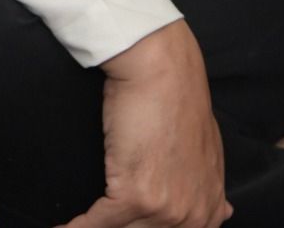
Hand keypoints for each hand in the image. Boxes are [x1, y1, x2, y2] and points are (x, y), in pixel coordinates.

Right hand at [60, 22, 229, 227]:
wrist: (161, 71)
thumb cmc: (177, 99)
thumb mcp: (208, 150)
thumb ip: (208, 186)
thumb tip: (223, 213)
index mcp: (208, 207)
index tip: (123, 226)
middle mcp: (192, 215)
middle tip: (97, 221)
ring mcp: (166, 209)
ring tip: (71, 226)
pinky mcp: (136, 196)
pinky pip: (97, 225)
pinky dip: (73, 227)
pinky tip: (59, 227)